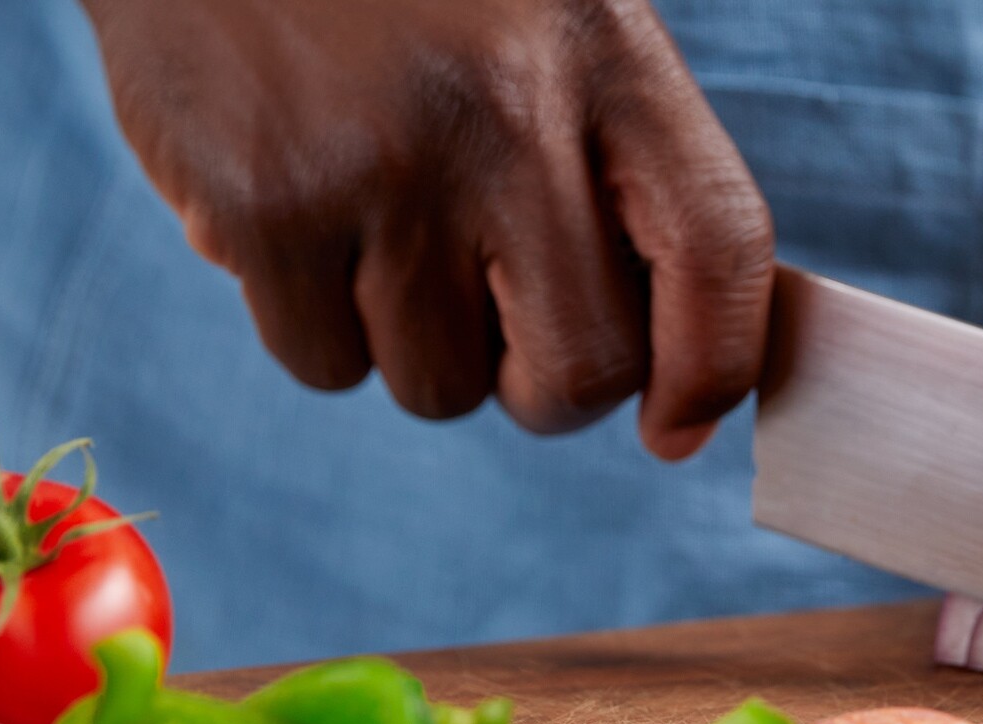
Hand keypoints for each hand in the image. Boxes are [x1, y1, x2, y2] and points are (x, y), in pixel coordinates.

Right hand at [79, 0, 773, 458]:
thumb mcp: (550, 23)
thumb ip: (623, 174)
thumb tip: (677, 402)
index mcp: (606, 51)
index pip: (718, 249)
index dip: (713, 368)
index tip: (674, 424)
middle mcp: (508, 112)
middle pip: (580, 370)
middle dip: (542, 386)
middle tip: (499, 320)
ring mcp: (382, 166)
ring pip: (441, 387)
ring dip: (416, 343)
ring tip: (380, 222)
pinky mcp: (264, 207)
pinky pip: (324, 362)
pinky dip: (317, 323)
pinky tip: (303, 215)